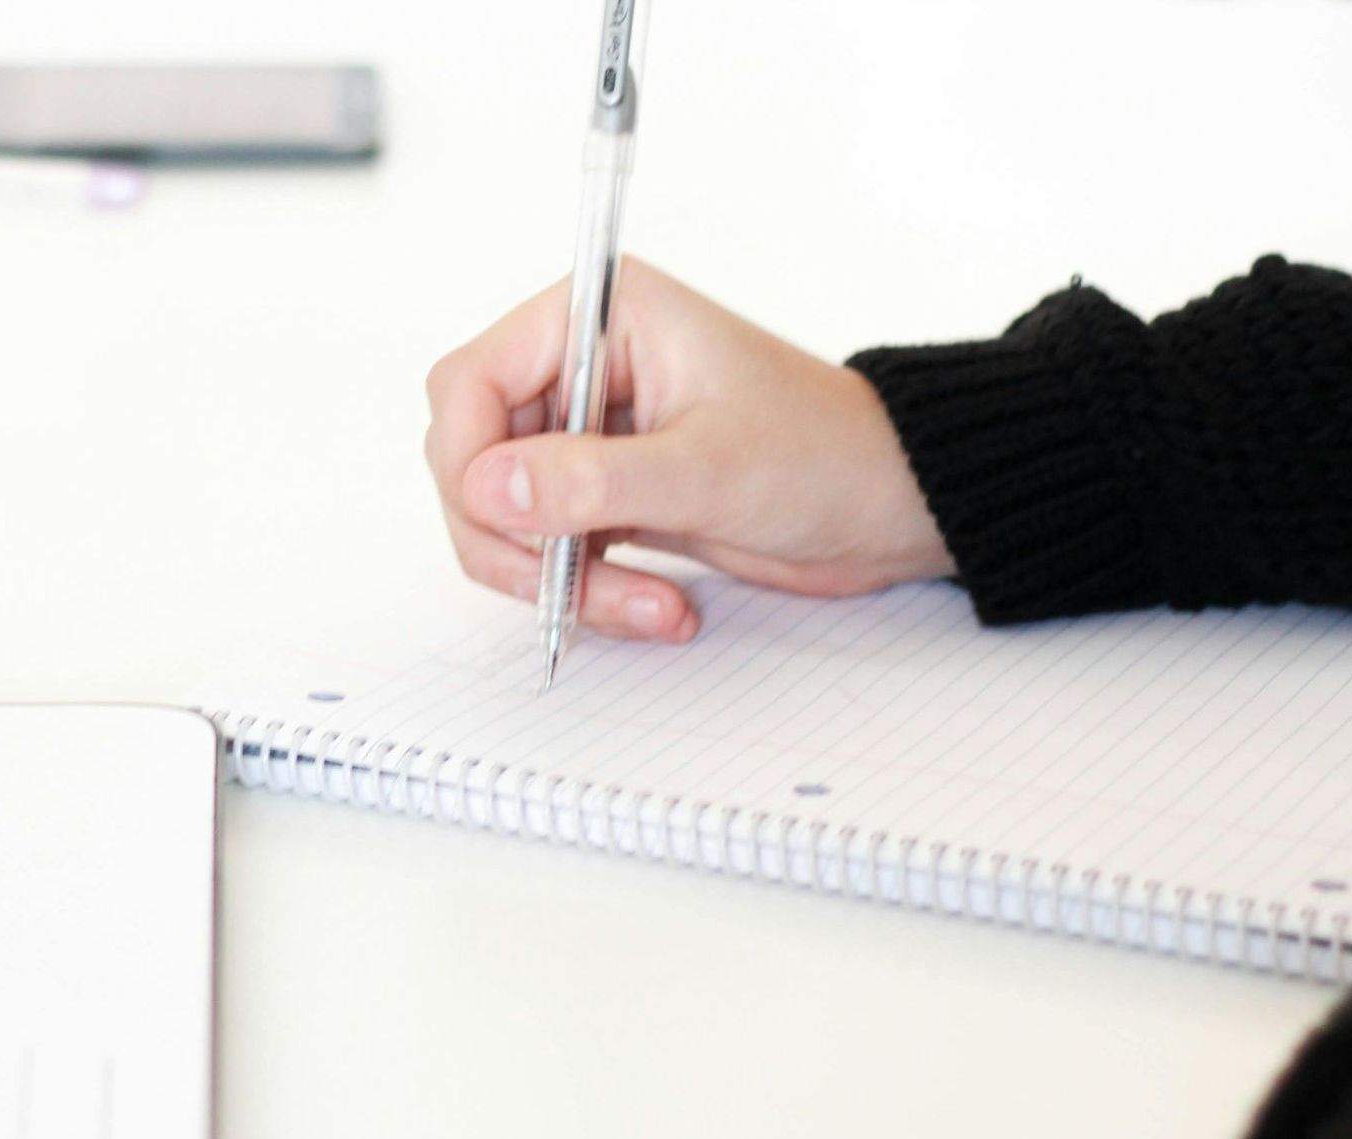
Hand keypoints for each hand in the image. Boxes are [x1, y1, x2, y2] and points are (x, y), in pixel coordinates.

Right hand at [423, 257, 952, 642]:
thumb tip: (489, 486)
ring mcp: (586, 436)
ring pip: (504, 518)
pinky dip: (585, 592)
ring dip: (557, 579)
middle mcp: (580, 369)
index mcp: (598, 317)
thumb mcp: (706, 469)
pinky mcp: (601, 494)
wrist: (883, 507)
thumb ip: (590, 479)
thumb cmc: (822, 455)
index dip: (468, 460)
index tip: (501, 521)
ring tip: (646, 608)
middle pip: (471, 458)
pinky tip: (656, 606)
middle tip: (569, 585)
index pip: (468, 382)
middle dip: (514, 538)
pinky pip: (547, 552)